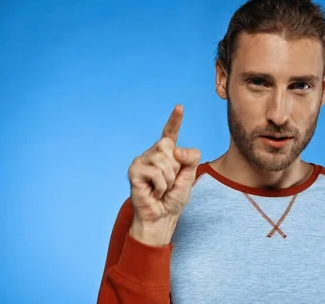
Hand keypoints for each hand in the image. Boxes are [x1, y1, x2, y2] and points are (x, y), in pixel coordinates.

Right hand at [127, 104, 200, 245]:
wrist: (163, 216)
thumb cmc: (173, 197)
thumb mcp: (189, 175)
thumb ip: (190, 158)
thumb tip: (175, 150)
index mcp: (166, 153)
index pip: (170, 133)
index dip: (175, 120)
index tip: (179, 107)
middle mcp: (152, 153)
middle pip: (170, 147)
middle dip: (175, 168)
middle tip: (168, 182)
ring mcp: (141, 161)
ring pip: (163, 160)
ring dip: (168, 180)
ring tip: (161, 188)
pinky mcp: (133, 171)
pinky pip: (155, 173)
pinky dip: (160, 186)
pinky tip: (154, 192)